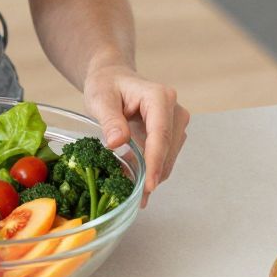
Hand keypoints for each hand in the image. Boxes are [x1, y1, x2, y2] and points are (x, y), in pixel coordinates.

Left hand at [80, 65, 188, 199]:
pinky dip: (151, 170)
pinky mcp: (171, 134)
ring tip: (132, 193)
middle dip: (153, 174)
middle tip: (134, 198)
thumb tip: (118, 143)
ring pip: (168, 157)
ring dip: (152, 175)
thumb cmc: (107, 84)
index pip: (161, 135)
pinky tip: (136, 183)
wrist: (113, 77)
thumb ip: (110, 120)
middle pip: (168, 150)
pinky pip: (164, 157)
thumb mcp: (101, 98)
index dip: (156, 162)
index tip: (149, 186)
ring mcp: (175, 122)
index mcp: (159, 97)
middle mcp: (174, 109)